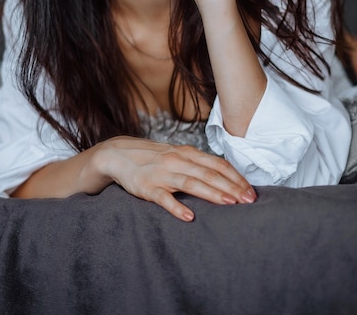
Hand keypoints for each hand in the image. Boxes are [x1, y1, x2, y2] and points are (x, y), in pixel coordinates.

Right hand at [97, 136, 255, 220]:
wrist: (118, 154)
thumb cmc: (153, 157)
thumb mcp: (177, 154)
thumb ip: (198, 164)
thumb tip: (226, 176)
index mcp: (187, 153)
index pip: (217, 164)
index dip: (235, 177)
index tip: (251, 191)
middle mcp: (177, 160)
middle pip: (209, 173)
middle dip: (231, 187)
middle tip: (248, 201)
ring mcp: (162, 174)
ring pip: (191, 183)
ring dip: (212, 193)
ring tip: (229, 204)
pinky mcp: (147, 187)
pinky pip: (163, 198)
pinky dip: (176, 207)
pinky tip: (188, 217)